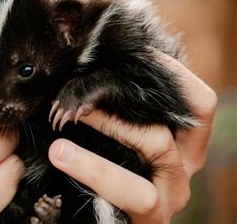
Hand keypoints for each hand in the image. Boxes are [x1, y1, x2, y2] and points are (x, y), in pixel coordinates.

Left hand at [48, 54, 216, 222]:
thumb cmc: (111, 178)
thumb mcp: (122, 142)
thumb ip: (120, 114)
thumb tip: (95, 70)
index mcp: (183, 147)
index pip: (199, 104)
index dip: (175, 73)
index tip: (141, 51)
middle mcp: (183, 170)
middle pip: (174, 119)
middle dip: (122, 98)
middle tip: (79, 86)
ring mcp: (170, 197)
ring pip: (155, 147)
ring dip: (107, 124)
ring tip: (65, 116)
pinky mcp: (150, 218)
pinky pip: (131, 192)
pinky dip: (93, 169)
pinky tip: (60, 153)